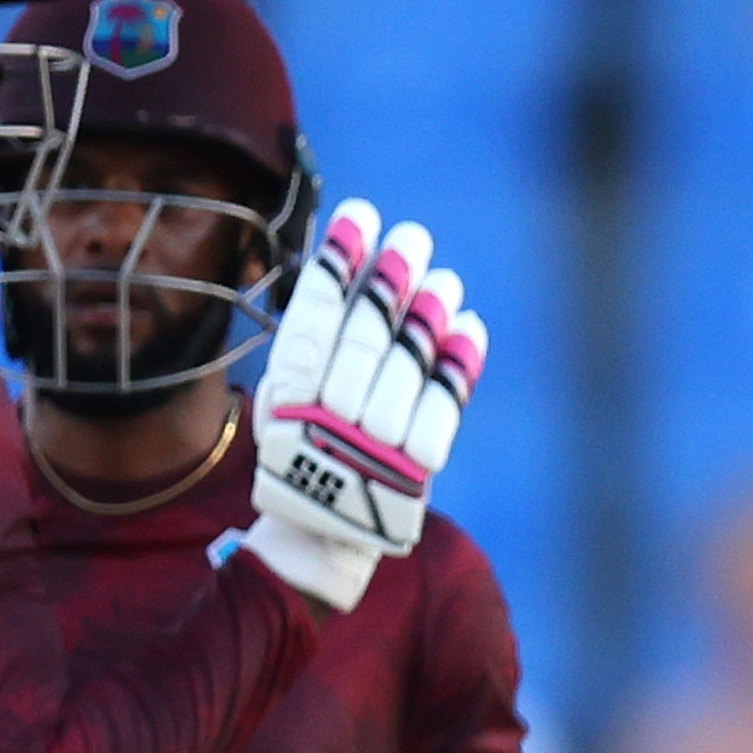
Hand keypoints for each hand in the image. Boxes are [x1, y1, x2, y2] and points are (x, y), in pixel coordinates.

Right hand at [242, 201, 483, 609]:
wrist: (326, 536)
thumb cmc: (303, 449)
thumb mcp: (284, 399)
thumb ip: (307, 346)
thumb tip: (345, 270)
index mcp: (285, 403)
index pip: (314, 320)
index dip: (339, 264)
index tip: (360, 215)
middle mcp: (328, 425)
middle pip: (365, 339)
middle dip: (390, 280)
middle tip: (411, 237)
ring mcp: (374, 450)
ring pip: (407, 368)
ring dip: (428, 317)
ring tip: (442, 278)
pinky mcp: (416, 472)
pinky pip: (444, 408)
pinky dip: (459, 365)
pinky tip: (468, 325)